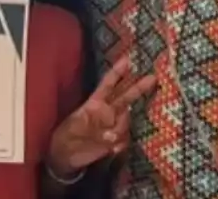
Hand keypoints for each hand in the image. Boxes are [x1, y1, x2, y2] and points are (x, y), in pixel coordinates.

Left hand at [46, 56, 157, 177]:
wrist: (65, 157)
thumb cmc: (65, 137)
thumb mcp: (72, 130)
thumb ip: (94, 130)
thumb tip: (111, 135)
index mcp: (94, 103)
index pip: (107, 85)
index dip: (116, 73)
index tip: (127, 60)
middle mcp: (106, 112)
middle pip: (125, 97)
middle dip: (138, 87)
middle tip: (153, 78)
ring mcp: (112, 126)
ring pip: (126, 121)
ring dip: (119, 130)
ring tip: (107, 140)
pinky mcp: (114, 141)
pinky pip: (124, 139)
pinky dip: (119, 144)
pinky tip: (111, 149)